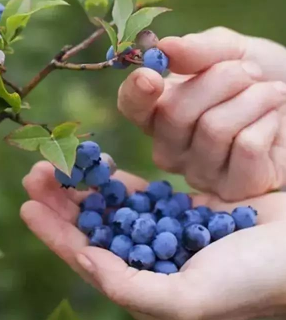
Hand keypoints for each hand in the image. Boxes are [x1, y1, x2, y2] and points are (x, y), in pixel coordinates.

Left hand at [21, 162, 285, 319]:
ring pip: (111, 208)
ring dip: (84, 187)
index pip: (87, 258)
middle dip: (62, 203)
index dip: (55, 234)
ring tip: (57, 164)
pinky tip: (100, 166)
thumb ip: (131, 287)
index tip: (27, 206)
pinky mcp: (181, 211)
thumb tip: (85, 260)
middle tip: (35, 174)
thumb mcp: (187, 300)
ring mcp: (164, 234)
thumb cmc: (251, 283)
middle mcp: (148, 262)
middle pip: (93, 229)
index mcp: (144, 288)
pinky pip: (140, 194)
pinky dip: (118, 180)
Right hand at [118, 27, 285, 200]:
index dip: (136, 92)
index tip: (151, 76)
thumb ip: (197, 50)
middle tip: (249, 72)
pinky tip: (272, 123)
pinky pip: (245, 147)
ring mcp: (197, 172)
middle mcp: (170, 146)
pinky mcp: (231, 188)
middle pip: (174, 112)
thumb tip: (165, 48)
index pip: (131, 106)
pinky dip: (267, 124)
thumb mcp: (230, 52)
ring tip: (270, 93)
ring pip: (213, 129)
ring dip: (252, 99)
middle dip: (221, 80)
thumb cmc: (259, 79)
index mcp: (159, 112)